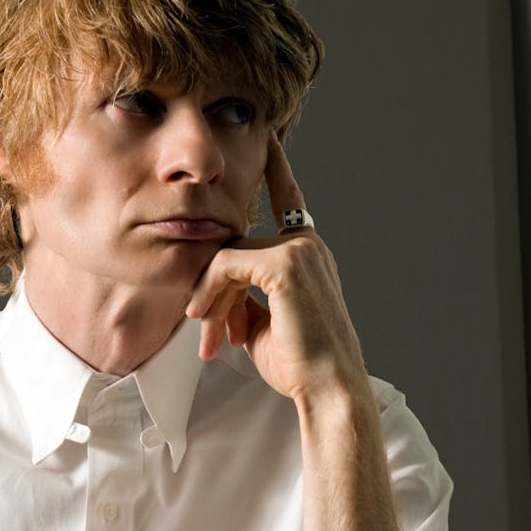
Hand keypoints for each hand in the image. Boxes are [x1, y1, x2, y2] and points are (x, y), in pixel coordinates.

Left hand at [185, 134, 365, 400]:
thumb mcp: (262, 323)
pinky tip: (209, 321)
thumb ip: (242, 296)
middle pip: (236, 243)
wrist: (328, 391)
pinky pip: (227, 265)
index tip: (269, 138)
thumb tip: (213, 291)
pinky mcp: (286, 265)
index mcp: (307, 252)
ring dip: (210, 296)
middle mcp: (307, 244)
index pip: (289, 198)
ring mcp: (300, 250)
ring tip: (206, 335)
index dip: (277, 168)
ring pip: (228, 255)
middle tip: (203, 328)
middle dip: (214, 287)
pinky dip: (212, 293)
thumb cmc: (298, 363)